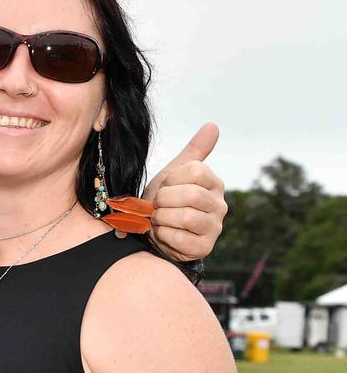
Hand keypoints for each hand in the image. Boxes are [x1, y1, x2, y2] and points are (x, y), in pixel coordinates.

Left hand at [137, 123, 226, 261]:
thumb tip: (213, 125)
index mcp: (214, 183)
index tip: (163, 187)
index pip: (194, 171)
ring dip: (162, 218)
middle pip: (190, 194)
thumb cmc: (163, 201)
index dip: (171, 179)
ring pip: (185, 217)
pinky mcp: (204, 247)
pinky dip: (163, 235)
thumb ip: (193, 152)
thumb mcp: (173, 174)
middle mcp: (220, 205)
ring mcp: (214, 227)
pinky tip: (162, 233)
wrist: (152, 232)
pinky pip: (179, 238)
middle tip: (156, 205)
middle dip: (163, 200)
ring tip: (158, 219)